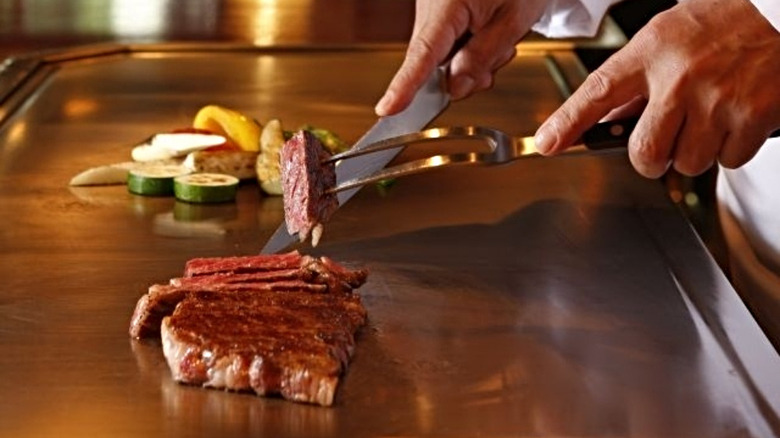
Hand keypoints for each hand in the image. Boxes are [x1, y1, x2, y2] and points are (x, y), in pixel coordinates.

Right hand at [375, 0, 547, 116]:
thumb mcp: (513, 20)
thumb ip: (481, 58)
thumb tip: (453, 89)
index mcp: (447, 4)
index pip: (423, 53)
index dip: (405, 85)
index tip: (388, 108)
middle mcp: (429, 7)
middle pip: (433, 63)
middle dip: (465, 73)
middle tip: (498, 59)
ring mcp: (429, 12)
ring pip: (442, 59)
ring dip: (470, 61)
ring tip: (497, 39)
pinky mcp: (434, 16)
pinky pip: (445, 47)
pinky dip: (467, 51)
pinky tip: (485, 36)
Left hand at [534, 0, 779, 177]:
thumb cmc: (727, 20)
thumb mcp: (669, 35)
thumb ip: (639, 77)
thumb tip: (611, 118)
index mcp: (652, 50)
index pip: (597, 92)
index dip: (568, 123)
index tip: (548, 143)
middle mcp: (680, 76)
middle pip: (644, 151)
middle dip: (650, 159)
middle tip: (662, 145)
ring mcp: (717, 99)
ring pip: (686, 162)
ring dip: (695, 152)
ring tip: (710, 118)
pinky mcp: (753, 116)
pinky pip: (728, 160)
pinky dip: (731, 149)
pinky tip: (737, 118)